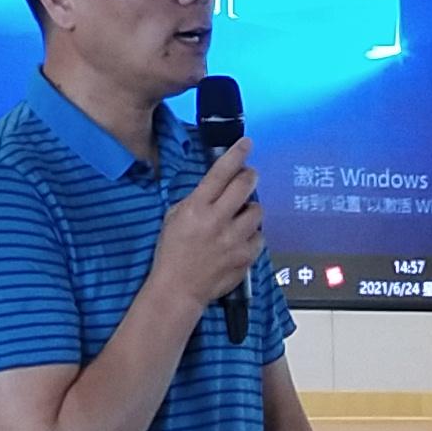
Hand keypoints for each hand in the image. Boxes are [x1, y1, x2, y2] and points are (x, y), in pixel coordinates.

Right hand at [147, 139, 263, 312]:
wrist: (179, 287)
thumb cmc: (172, 251)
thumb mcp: (174, 216)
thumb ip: (196, 200)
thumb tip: (217, 187)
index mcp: (197, 207)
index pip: (221, 173)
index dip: (236, 154)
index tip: (246, 143)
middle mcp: (217, 220)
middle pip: (245, 186)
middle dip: (250, 176)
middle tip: (249, 176)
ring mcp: (234, 240)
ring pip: (257, 211)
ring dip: (251, 209)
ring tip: (241, 215)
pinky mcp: (245, 257)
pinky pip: (259, 237)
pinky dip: (252, 235)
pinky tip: (240, 239)